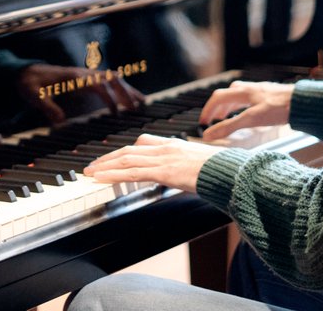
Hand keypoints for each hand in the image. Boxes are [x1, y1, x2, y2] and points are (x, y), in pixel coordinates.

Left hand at [16, 63, 145, 123]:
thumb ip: (47, 106)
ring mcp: (85, 74)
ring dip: (127, 89)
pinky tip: (128, 98)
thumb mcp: (34, 95)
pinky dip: (120, 88)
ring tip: (141, 102)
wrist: (25, 72)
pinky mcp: (84, 79)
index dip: (109, 97)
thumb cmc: (30, 83)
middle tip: (137, 108)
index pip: (98, 84)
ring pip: (112, 78)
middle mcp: (83, 73)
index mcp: (73, 77)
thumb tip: (60, 121)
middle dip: (126, 92)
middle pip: (111, 79)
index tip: (116, 112)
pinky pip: (107, 81)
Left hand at [82, 133, 219, 192]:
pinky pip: (133, 172)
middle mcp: (166, 147)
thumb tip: (182, 177)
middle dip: (109, 158)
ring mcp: (165, 158)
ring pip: (127, 159)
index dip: (124, 151)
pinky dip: (114, 174)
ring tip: (90, 172)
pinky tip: (101, 178)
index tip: (112, 157)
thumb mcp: (200, 165)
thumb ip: (186, 167)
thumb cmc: (221, 171)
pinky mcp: (165, 171)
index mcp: (174, 145)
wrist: (232, 172)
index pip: (142, 143)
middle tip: (93, 166)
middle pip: (129, 150)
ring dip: (105, 166)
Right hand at [198, 80, 293, 141]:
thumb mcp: (251, 120)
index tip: (203, 122)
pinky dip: (242, 106)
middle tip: (213, 120)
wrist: (303, 103)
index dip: (207, 110)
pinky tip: (248, 113)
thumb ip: (229, 127)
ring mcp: (260, 90)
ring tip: (227, 117)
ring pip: (238, 96)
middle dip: (217, 108)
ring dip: (229, 106)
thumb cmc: (279, 109)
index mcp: (242, 92)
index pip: (217, 98)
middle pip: (226, 95)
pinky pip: (249, 98)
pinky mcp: (269, 94)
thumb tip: (209, 134)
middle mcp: (249, 88)